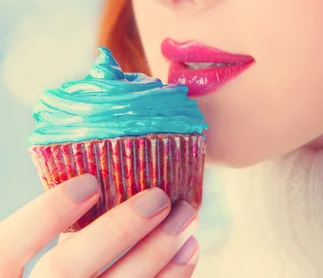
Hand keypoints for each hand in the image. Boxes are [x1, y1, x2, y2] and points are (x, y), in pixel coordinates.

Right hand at [0, 173, 198, 276]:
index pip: (9, 247)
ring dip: (156, 254)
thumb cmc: (47, 273)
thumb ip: (51, 231)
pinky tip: (186, 255)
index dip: (46, 214)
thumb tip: (104, 175)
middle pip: (68, 269)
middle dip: (117, 230)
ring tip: (186, 218)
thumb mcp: (29, 256)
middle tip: (159, 198)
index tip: (90, 181)